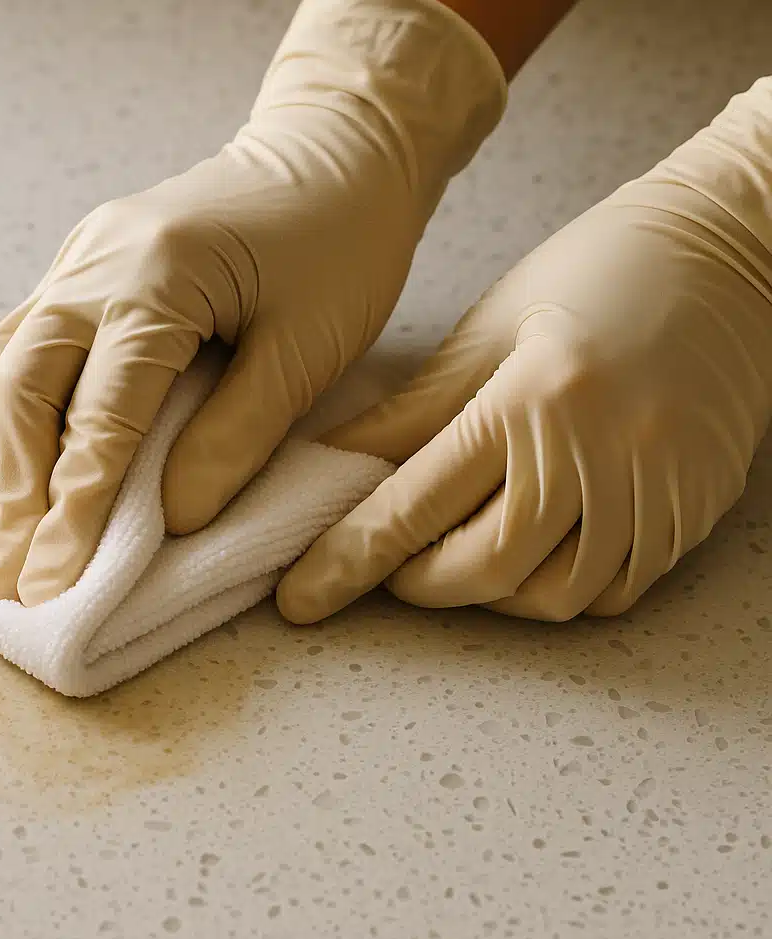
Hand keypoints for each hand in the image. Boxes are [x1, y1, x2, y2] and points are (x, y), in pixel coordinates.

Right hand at [0, 0, 506, 604]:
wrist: (332, 155)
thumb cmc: (339, 249)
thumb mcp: (309, 350)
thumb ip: (238, 434)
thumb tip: (170, 518)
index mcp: (160, 277)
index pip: (102, 411)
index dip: (76, 504)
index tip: (52, 580)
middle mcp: (97, 262)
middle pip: (20, 382)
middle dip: (9, 489)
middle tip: (1, 575)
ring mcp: (80, 258)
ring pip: (1, 362)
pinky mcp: (83, 267)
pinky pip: (20, 344)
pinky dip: (0, 414)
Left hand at [278, 77, 771, 622]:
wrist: (735, 249)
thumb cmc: (601, 268)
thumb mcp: (492, 327)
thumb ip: (414, 409)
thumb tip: (338, 463)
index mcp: (534, 397)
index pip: (415, 505)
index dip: (348, 560)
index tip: (301, 598)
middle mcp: (599, 454)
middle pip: (483, 569)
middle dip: (417, 583)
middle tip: (390, 563)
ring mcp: (656, 490)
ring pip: (551, 597)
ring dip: (487, 593)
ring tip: (459, 552)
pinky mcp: (692, 509)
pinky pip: (614, 591)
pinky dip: (555, 589)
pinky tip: (531, 554)